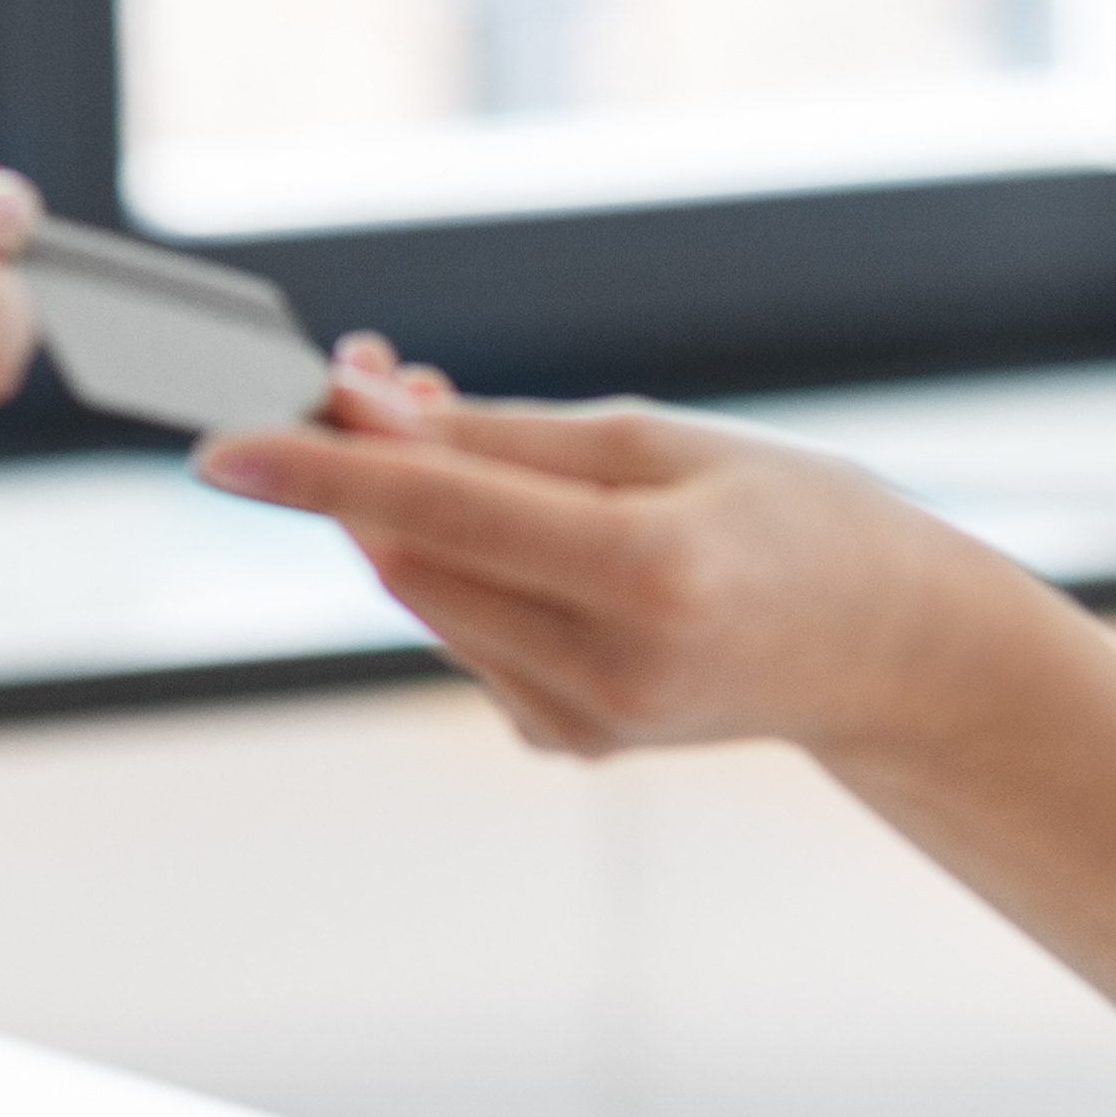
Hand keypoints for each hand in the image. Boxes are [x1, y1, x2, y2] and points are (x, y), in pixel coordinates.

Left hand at [194, 356, 1058, 760]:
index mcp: (647, 579)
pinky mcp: (566, 744)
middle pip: (412, 559)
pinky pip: (466, 636)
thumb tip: (365, 414)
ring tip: (444, 427)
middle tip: (359, 372)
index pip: (442, 515)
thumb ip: (504, 437)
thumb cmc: (791, 517)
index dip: (323, 473)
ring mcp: (583, 725)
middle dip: (361, 468)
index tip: (224, 439)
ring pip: (424, 598)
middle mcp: (605, 671)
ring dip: (401, 511)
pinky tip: (518, 530)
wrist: (891, 655)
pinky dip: (457, 570)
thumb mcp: (662, 441)